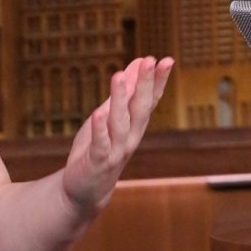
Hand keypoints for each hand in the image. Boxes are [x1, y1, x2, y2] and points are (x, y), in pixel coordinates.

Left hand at [61, 56, 173, 215]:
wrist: (85, 190)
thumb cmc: (97, 149)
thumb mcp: (109, 117)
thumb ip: (123, 93)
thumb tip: (135, 65)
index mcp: (134, 126)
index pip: (149, 101)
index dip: (157, 81)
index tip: (165, 60)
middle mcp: (130, 138)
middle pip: (140, 109)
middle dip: (145, 85)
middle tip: (151, 61)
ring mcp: (115, 150)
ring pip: (120, 122)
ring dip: (120, 99)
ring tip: (119, 76)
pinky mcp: (97, 161)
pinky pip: (100, 143)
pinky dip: (99, 129)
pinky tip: (98, 114)